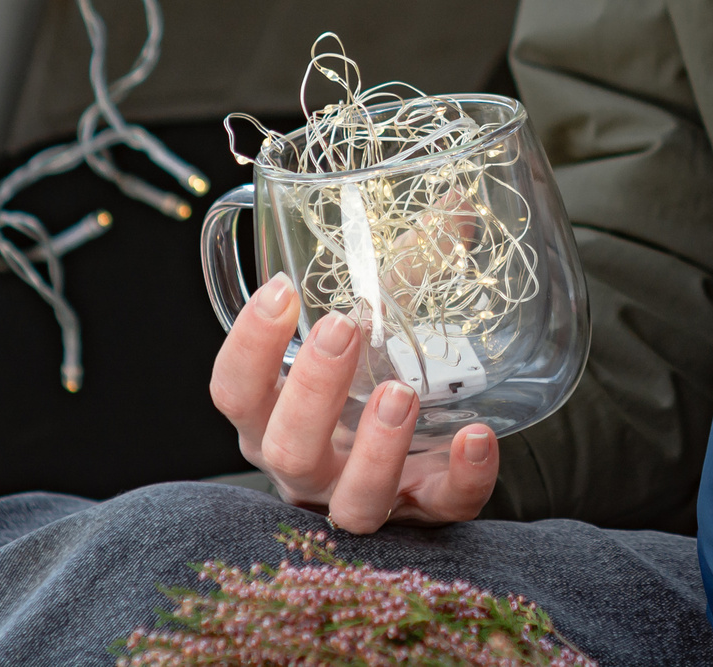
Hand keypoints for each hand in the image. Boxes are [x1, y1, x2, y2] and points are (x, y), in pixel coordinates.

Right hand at [209, 274, 498, 532]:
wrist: (420, 458)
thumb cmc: (374, 380)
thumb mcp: (376, 326)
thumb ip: (403, 267)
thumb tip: (457, 199)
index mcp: (274, 415)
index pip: (233, 391)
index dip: (248, 345)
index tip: (280, 289)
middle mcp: (307, 466)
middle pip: (283, 447)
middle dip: (311, 390)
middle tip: (343, 328)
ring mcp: (362, 497)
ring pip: (353, 501)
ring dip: (376, 448)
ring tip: (401, 393)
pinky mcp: (425, 513)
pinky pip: (440, 510)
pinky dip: (461, 477)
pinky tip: (478, 436)